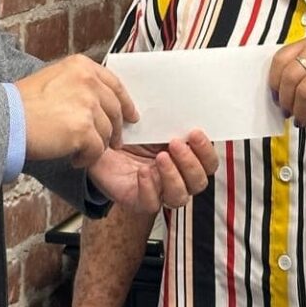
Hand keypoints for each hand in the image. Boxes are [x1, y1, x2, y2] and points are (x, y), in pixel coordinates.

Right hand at [16, 56, 136, 166]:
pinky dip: (87, 158)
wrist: (5, 120)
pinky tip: (74, 159)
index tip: (131, 115)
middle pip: (115, 109)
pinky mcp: (84, 130)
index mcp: (81, 66)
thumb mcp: (53, 79)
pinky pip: (97, 150)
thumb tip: (98, 101)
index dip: (125, 102)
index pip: (114, 84)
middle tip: (114, 143)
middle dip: (116, 129)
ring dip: (96, 145)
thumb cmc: (22, 104)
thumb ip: (78, 85)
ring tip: (78, 151)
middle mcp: (88, 81)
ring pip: (107, 132)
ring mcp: (87, 105)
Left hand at [89, 131, 217, 214]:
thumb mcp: (147, 123)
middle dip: (190, 163)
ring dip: (173, 176)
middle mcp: (176, 177)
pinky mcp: (139, 200)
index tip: (195, 132)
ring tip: (160, 157)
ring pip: (180, 196)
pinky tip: (142, 172)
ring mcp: (159, 191)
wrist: (98, 147)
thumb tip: (178, 103)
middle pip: (199, 182)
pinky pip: (152, 203)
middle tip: (175, 144)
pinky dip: (150, 188)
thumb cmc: (127, 135)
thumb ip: (165, 119)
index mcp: (184, 158)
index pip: (208, 163)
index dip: (206, 151)